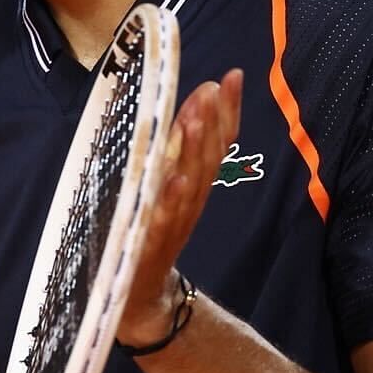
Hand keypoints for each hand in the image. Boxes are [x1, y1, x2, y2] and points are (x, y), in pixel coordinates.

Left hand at [117, 68, 243, 347]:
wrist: (139, 296)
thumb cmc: (148, 235)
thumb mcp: (161, 190)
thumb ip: (173, 155)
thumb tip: (185, 113)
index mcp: (192, 187)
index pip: (216, 144)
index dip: (227, 112)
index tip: (234, 76)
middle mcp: (189, 203)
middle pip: (206, 160)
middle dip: (210, 123)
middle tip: (212, 88)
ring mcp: (172, 224)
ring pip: (190, 185)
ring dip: (194, 153)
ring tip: (196, 121)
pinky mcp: (149, 245)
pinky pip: (163, 221)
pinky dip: (170, 200)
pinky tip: (175, 179)